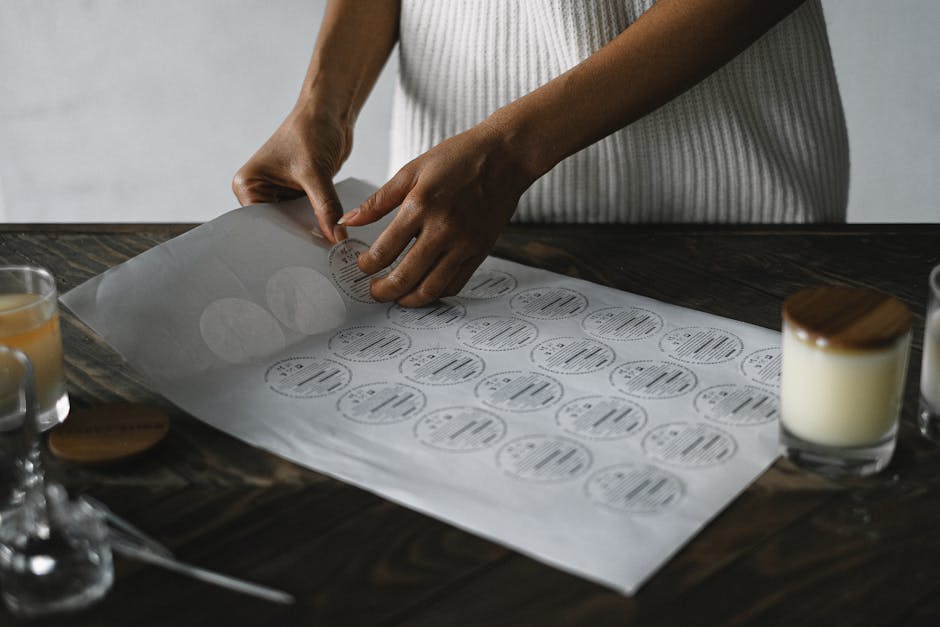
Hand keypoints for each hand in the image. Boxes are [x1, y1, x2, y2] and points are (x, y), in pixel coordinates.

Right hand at [232, 103, 351, 242]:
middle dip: (298, 236)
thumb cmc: (311, 129)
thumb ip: (326, 208)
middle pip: (278, 227)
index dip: (282, 238)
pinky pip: (309, 216)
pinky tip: (331, 233)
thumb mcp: (316, 173)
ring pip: (295, 224)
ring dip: (311, 231)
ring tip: (326, 247)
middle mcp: (259, 191)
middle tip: (317, 254)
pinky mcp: (299, 194)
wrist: (330, 111)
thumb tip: (336, 237)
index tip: (301, 254)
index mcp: (248, 184)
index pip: (261, 224)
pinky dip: (320, 223)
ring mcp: (279, 194)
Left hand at [339, 123, 534, 306]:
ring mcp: (464, 244)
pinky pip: (455, 284)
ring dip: (408, 299)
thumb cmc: (459, 158)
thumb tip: (349, 220)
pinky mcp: (480, 251)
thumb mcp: (412, 171)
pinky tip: (424, 287)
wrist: (505, 157)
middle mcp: (442, 229)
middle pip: (405, 277)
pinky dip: (436, 292)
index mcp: (420, 206)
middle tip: (374, 290)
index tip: (363, 266)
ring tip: (397, 296)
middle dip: (383, 291)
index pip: (384, 251)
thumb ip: (378, 201)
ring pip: (431, 288)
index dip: (367, 265)